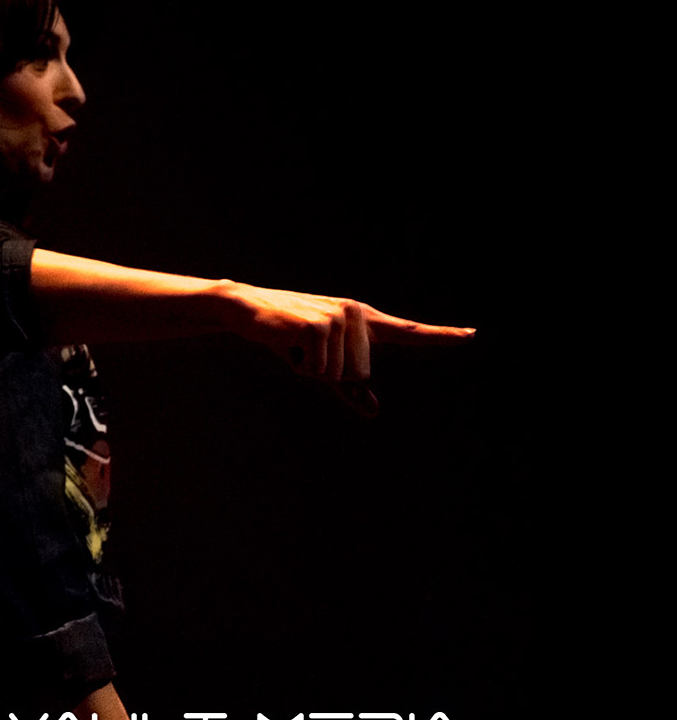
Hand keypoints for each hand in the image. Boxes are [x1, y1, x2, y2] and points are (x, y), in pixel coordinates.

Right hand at [223, 281, 473, 391]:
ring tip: (293, 344)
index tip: (471, 334)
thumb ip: (349, 387)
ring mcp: (337, 318)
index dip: (441, 335)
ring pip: (338, 374)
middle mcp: (355, 315)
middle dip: (328, 372)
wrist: (248, 308)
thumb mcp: (320, 361)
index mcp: (363, 320)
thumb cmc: (286, 335)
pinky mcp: (317, 326)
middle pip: (360, 373)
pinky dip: (298, 365)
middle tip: (304, 349)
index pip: (408, 331)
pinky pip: (318, 370)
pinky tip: (286, 343)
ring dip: (310, 368)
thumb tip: (373, 411)